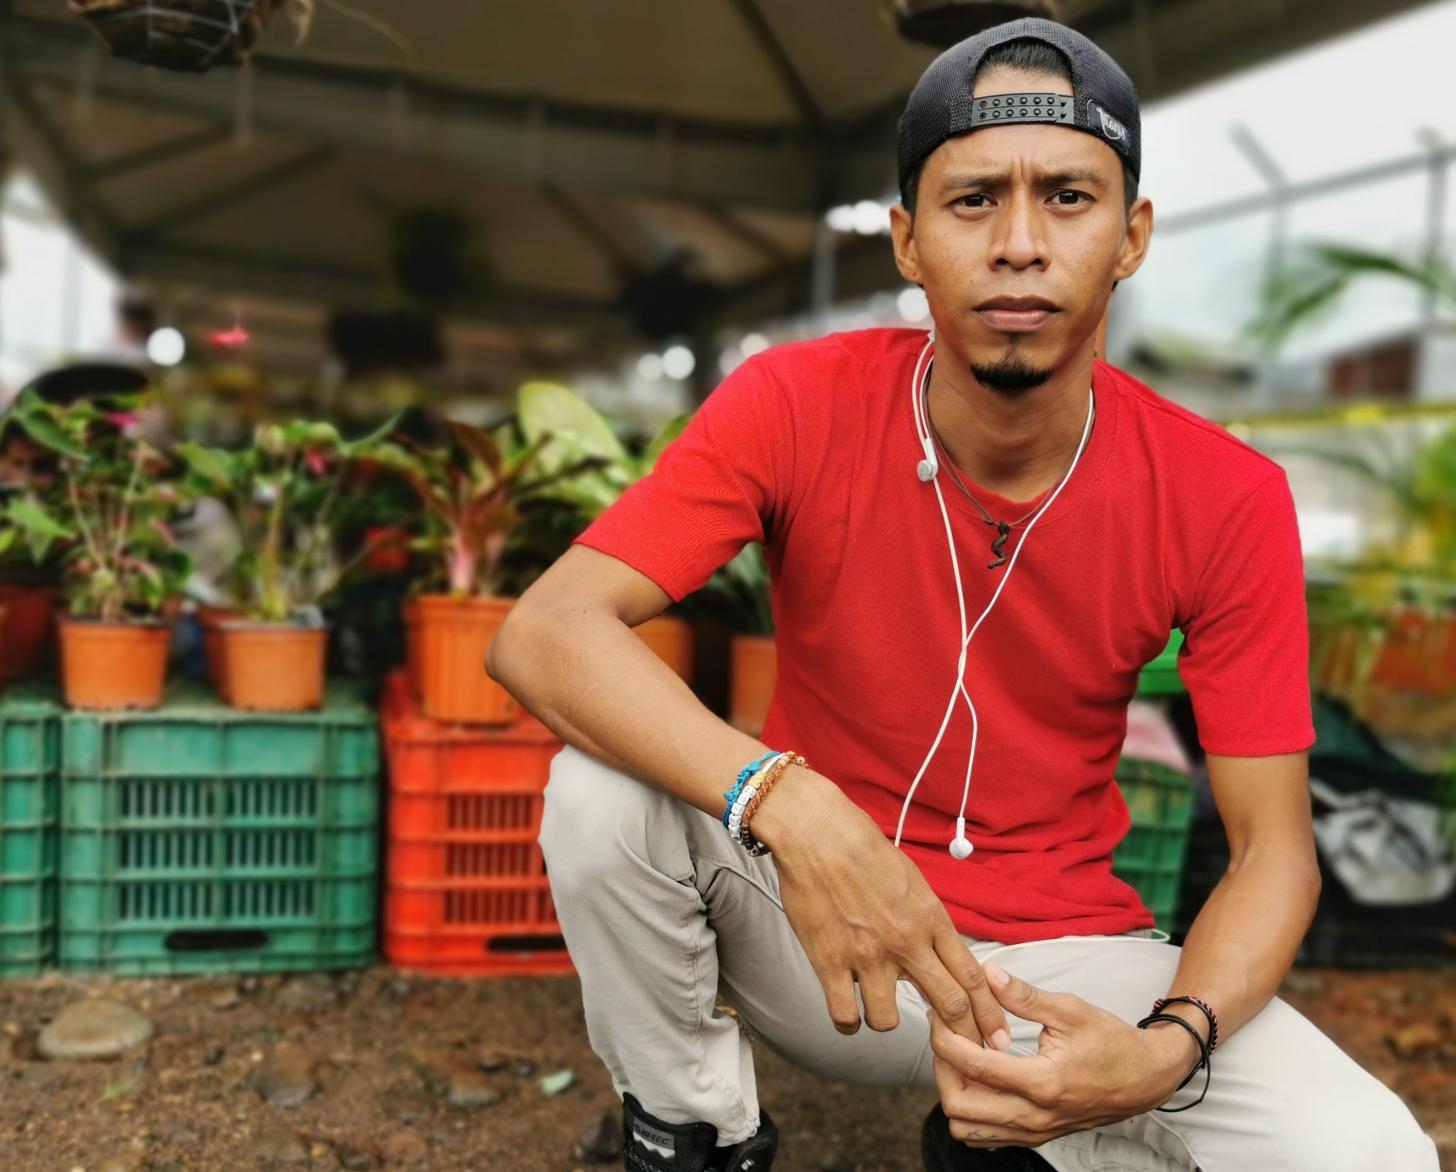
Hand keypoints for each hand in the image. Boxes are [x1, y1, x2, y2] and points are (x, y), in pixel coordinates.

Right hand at [757, 767, 1013, 1050]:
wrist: (817, 833)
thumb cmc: (863, 849)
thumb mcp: (911, 880)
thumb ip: (926, 921)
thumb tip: (933, 954)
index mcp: (930, 918)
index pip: (972, 977)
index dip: (989, 1013)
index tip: (997, 1035)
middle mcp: (906, 942)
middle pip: (949, 1005)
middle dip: (963, 1037)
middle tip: (965, 1055)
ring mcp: (867, 955)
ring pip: (890, 1020)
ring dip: (887, 1020)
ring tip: (879, 1010)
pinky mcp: (829, 961)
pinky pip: (845, 1015)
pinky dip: (848, 1021)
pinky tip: (848, 1013)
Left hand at [927, 960, 1203, 1148]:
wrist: (1146, 1079)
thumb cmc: (1111, 1041)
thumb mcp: (1070, 1009)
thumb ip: (1024, 995)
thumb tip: (987, 972)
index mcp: (1042, 1082)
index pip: (972, 1065)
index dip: (944, 1038)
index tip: (938, 1015)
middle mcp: (1034, 1115)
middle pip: (958, 1106)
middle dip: (942, 1069)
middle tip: (946, 1037)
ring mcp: (1033, 1132)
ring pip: (966, 1128)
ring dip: (953, 1093)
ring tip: (962, 1058)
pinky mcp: (1034, 1137)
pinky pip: (985, 1136)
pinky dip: (970, 1110)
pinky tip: (978, 1078)